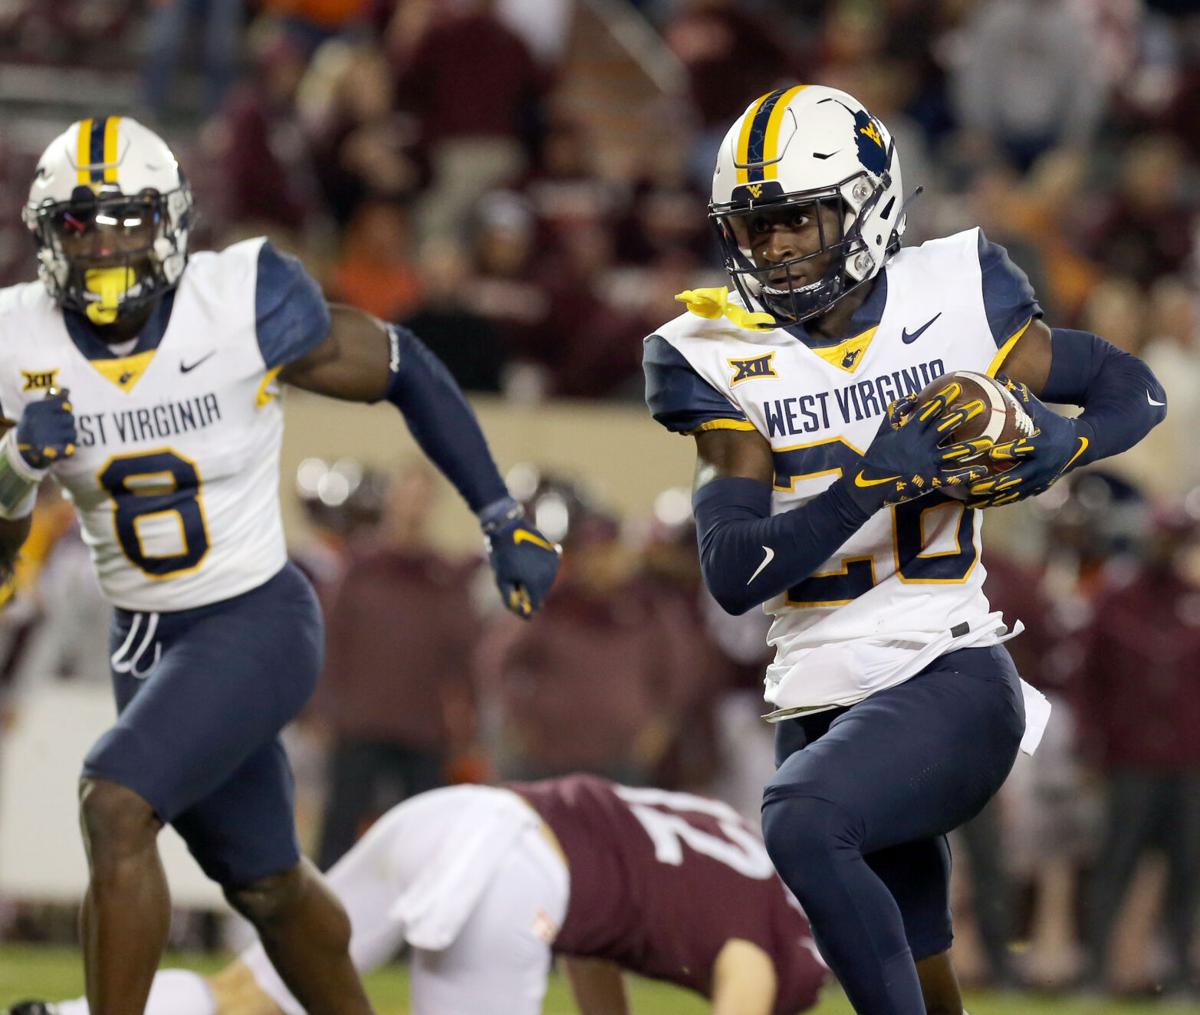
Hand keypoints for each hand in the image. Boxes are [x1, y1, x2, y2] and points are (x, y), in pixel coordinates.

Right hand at [16, 387, 76, 469]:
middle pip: (70, 418)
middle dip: (68, 421)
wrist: (22, 446)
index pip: (63, 403)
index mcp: (34, 409)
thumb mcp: (37, 408)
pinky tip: (63, 446)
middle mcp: (38, 423)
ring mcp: (44, 439)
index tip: (63, 410)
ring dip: (70, 434)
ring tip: (60, 436)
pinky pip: (70, 448)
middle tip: (60, 424)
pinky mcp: (51, 453)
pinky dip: (69, 447)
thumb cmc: (33, 423)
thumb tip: (67, 390)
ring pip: (73, 433)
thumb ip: (53, 399)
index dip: (66, 407)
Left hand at [482, 498, 561, 618]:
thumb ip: (512, 600)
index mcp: (535, 583)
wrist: (507, 527)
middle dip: (528, 589)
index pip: (534, 604)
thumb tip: (527, 615)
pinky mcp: (553, 553)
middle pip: (541, 593)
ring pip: (546, 581)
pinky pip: (549, 569)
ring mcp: (553, 563)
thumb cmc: (501, 555)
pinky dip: (541, 568)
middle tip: (514, 575)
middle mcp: (549, 575)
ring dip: (535, 579)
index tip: (514, 590)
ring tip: (521, 565)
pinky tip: (530, 559)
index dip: (524, 601)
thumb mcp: (501, 580)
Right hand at [848, 380, 987, 508]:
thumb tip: (911, 396)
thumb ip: (896, 412)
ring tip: (989, 440)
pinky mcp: (929, 479)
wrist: (868, 485)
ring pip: (954, 452)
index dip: (944, 398)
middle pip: (946, 427)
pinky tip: (982, 470)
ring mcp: (926, 462)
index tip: (958, 388)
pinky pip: (951, 477)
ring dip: (972, 446)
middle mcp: (920, 445)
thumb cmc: (876, 456)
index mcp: (909, 431)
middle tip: (981, 406)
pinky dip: (967, 474)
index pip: (929, 411)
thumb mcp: (883, 430)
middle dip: (964, 415)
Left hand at [967, 375, 1091, 507]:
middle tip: (973, 483)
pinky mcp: (1037, 490)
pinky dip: (996, 502)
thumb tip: (1001, 376)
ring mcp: (1040, 481)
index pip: (1025, 449)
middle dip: (995, 483)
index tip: (992, 453)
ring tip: (969, 500)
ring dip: (991, 498)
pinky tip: (977, 505)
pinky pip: (1014, 499)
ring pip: (1013, 493)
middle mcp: (1042, 467)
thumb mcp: (1041, 410)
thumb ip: (1022, 397)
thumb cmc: (1052, 424)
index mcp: (1043, 446)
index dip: (1010, 451)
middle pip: (1016, 477)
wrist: (1079, 446)